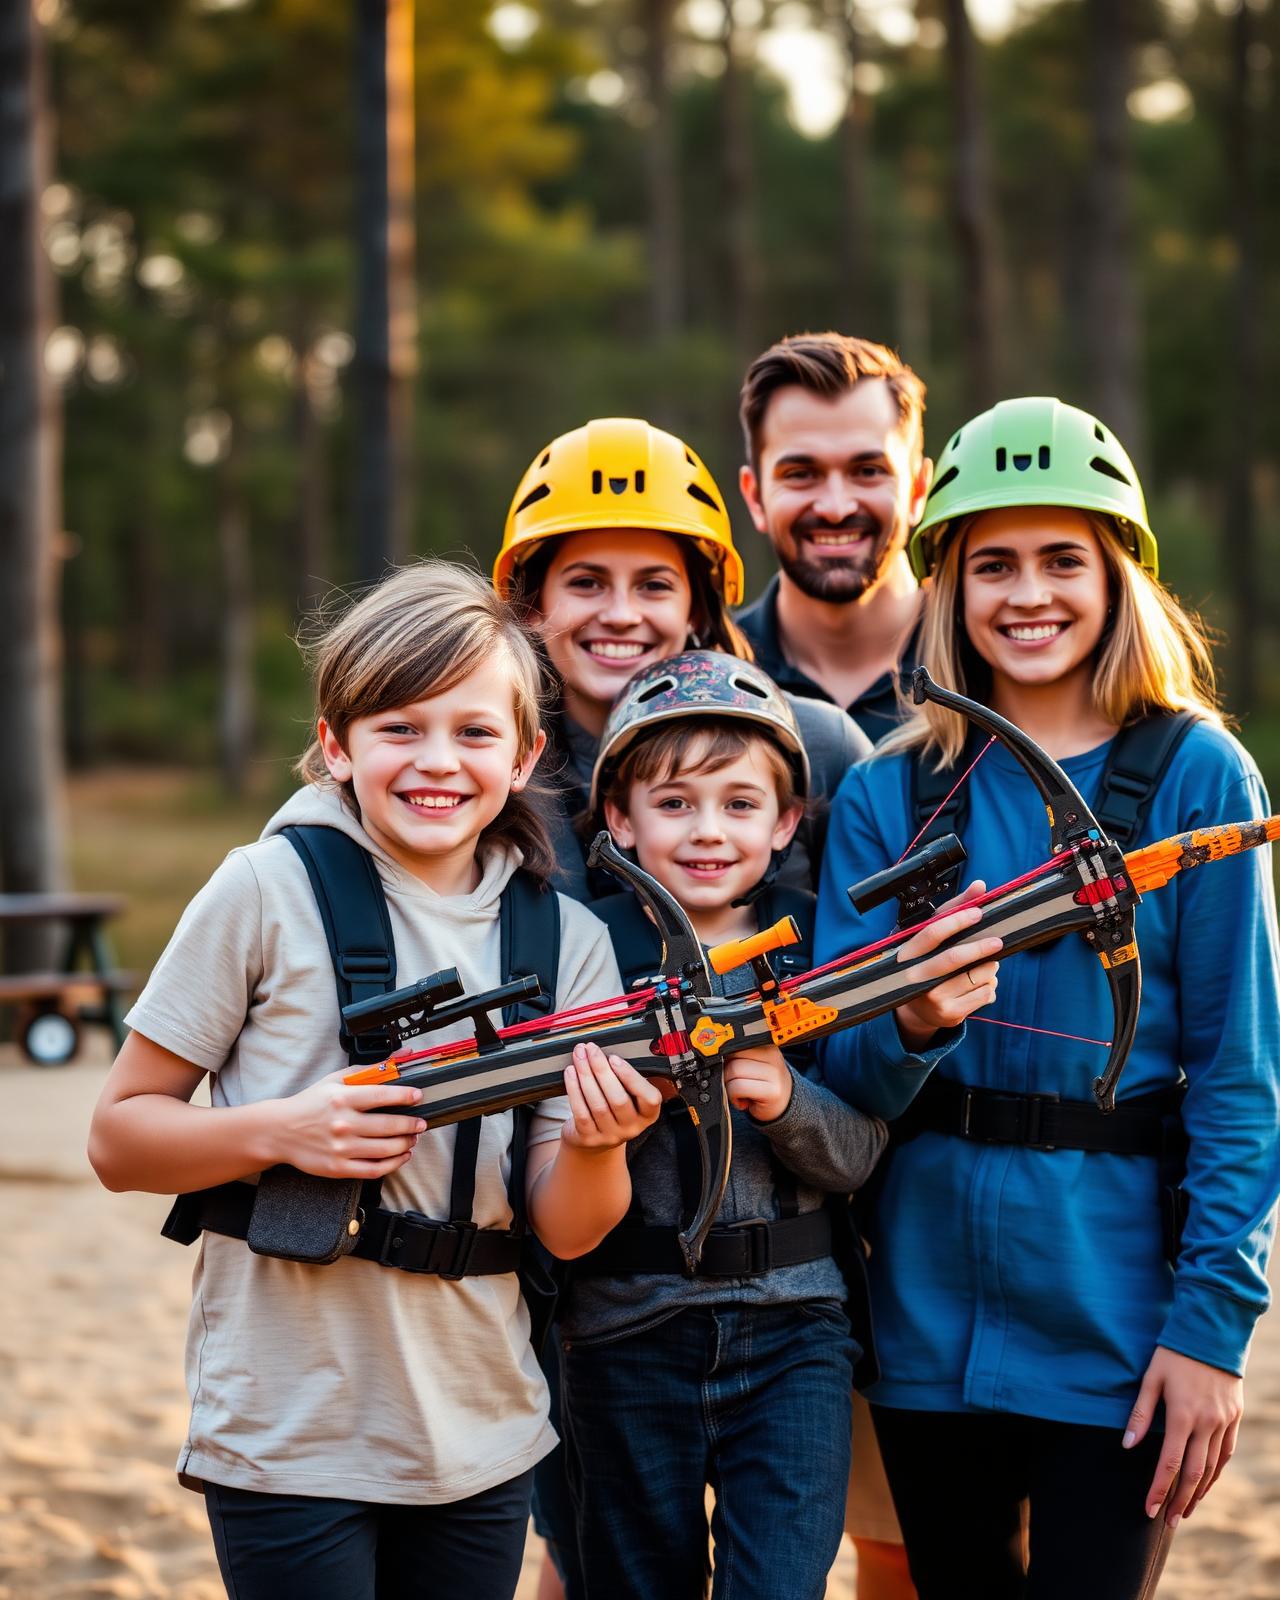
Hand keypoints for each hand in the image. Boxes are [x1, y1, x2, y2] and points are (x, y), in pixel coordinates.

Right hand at [268, 1068, 425, 1178]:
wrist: (281, 1131)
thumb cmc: (311, 1103)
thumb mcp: (337, 1080)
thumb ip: (371, 1069)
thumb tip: (403, 1057)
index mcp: (342, 1098)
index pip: (382, 1095)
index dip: (405, 1096)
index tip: (418, 1096)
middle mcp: (342, 1123)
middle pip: (388, 1125)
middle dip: (412, 1125)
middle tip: (421, 1123)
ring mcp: (340, 1147)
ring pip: (385, 1149)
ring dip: (406, 1144)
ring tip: (413, 1138)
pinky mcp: (338, 1167)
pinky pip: (374, 1169)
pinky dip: (393, 1164)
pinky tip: (401, 1156)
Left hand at [561, 1042, 663, 1150]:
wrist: (594, 1141)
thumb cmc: (612, 1108)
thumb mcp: (628, 1096)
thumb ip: (625, 1078)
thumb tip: (606, 1051)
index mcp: (647, 1114)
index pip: (649, 1098)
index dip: (631, 1077)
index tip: (614, 1058)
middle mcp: (631, 1127)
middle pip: (618, 1099)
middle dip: (602, 1070)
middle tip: (591, 1050)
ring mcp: (610, 1135)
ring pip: (598, 1105)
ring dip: (586, 1076)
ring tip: (579, 1057)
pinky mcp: (589, 1138)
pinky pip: (581, 1112)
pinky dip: (574, 1089)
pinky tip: (570, 1073)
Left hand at [724, 1045, 792, 1120]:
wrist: (783, 1104)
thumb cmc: (763, 1084)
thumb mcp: (753, 1065)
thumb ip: (738, 1057)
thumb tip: (716, 1056)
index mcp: (765, 1045)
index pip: (735, 1044)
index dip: (726, 1059)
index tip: (730, 1070)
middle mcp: (772, 1056)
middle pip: (732, 1058)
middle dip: (727, 1074)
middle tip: (735, 1084)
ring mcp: (774, 1073)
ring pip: (734, 1071)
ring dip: (730, 1087)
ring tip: (740, 1093)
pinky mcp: (772, 1091)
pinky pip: (739, 1088)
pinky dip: (734, 1097)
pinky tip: (743, 1101)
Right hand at [893, 881, 1001, 1050]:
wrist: (917, 1010)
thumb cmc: (927, 962)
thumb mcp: (933, 937)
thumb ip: (955, 909)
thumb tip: (980, 886)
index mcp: (909, 953)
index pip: (932, 932)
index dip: (957, 921)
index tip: (978, 914)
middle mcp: (916, 976)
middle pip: (953, 958)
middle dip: (980, 948)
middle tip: (997, 942)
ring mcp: (932, 997)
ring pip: (976, 976)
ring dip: (988, 968)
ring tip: (983, 966)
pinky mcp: (949, 1013)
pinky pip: (984, 994)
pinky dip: (990, 985)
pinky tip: (980, 984)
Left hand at [1125, 1346, 1243, 1526]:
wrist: (1211, 1332)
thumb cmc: (1174, 1353)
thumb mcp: (1151, 1378)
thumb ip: (1140, 1413)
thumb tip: (1127, 1445)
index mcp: (1183, 1415)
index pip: (1169, 1464)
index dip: (1158, 1490)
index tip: (1148, 1509)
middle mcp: (1207, 1423)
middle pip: (1193, 1474)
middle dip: (1179, 1501)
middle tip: (1167, 1522)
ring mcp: (1224, 1422)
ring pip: (1212, 1468)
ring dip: (1198, 1493)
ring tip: (1184, 1511)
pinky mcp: (1234, 1418)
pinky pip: (1226, 1454)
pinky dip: (1215, 1473)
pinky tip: (1205, 1484)